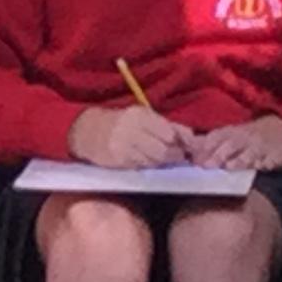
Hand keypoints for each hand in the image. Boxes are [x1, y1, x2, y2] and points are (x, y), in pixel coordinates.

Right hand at [66, 104, 195, 169]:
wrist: (88, 131)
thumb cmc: (122, 123)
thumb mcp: (145, 117)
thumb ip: (170, 126)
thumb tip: (193, 138)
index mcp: (140, 115)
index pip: (170, 134)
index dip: (181, 143)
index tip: (185, 147)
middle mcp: (131, 129)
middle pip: (164, 150)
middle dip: (174, 155)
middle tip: (177, 156)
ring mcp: (123, 146)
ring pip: (154, 161)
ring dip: (162, 162)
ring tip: (161, 158)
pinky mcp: (118, 160)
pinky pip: (142, 166)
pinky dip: (148, 165)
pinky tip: (146, 160)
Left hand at [186, 114, 281, 172]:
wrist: (278, 131)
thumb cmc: (243, 138)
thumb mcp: (225, 136)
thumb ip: (204, 143)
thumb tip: (183, 150)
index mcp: (228, 133)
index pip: (214, 138)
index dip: (204, 148)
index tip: (194, 160)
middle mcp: (243, 138)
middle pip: (230, 145)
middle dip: (218, 155)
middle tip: (207, 166)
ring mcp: (259, 147)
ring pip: (249, 153)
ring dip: (240, 160)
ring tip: (231, 167)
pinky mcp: (275, 155)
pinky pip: (271, 160)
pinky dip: (267, 163)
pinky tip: (262, 167)